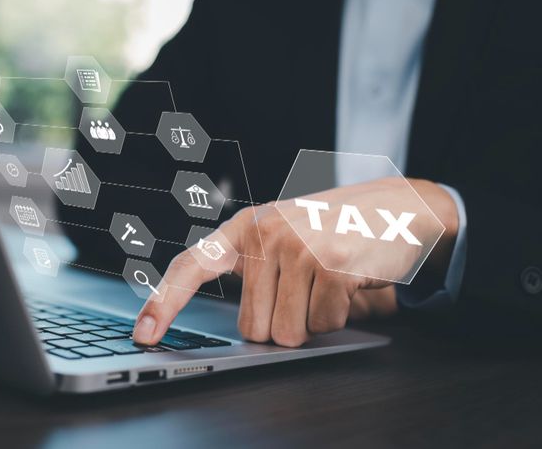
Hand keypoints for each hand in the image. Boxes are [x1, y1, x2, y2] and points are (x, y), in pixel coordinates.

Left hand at [132, 178, 457, 346]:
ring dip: (314, 322)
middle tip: (307, 292)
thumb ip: (258, 275)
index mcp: (245, 228)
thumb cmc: (335, 230)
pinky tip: (349, 282)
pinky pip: (324, 325)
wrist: (396, 208)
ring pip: (288, 333)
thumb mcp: (286, 239)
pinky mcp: (329, 264)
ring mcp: (295, 246)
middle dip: (283, 324)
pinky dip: (340, 316)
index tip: (145, 334)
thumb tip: (246, 333)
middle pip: (251, 327)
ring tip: (329, 284)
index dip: (164, 303)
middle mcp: (263, 233)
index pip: (192, 266)